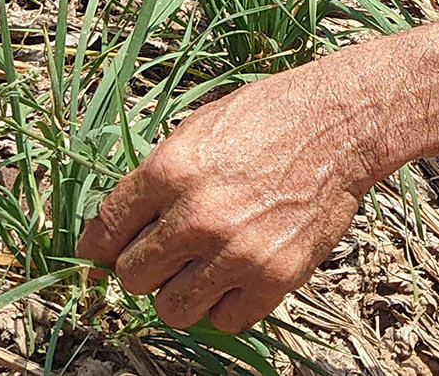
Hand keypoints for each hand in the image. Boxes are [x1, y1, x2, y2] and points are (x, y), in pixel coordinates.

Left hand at [76, 64, 374, 331]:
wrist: (340, 124)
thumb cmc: (268, 118)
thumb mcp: (198, 130)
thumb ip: (156, 181)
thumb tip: (115, 231)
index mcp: (169, 171)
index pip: (105, 231)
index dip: (98, 247)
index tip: (103, 253)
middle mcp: (196, 216)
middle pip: (132, 277)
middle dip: (144, 267)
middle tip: (168, 253)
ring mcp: (235, 251)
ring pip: (171, 309)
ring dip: (180, 293)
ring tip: (201, 269)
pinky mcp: (273, 277)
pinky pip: (225, 320)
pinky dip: (226, 305)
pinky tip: (236, 276)